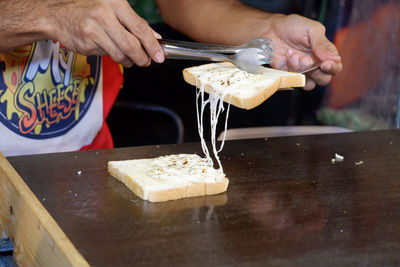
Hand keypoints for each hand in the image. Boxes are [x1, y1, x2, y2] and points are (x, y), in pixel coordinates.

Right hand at [43, 0, 163, 66]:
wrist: (55, 14)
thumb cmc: (86, 8)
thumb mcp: (111, 7)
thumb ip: (133, 22)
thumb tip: (154, 37)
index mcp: (114, 2)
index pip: (140, 28)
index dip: (152, 45)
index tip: (159, 55)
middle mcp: (104, 14)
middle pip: (132, 45)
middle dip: (143, 58)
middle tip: (147, 61)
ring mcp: (93, 30)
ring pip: (120, 54)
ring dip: (129, 60)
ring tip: (130, 58)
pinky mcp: (86, 43)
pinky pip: (107, 55)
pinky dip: (112, 56)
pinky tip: (110, 49)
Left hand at [264, 14, 341, 89]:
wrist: (271, 30)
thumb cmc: (293, 27)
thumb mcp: (311, 29)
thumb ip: (322, 43)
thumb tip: (334, 58)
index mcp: (325, 53)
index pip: (336, 67)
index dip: (332, 68)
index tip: (324, 64)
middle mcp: (316, 65)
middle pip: (324, 79)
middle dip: (316, 71)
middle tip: (306, 59)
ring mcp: (303, 71)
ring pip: (310, 84)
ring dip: (302, 71)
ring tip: (294, 55)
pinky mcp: (290, 75)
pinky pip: (295, 81)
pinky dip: (291, 71)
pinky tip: (287, 56)